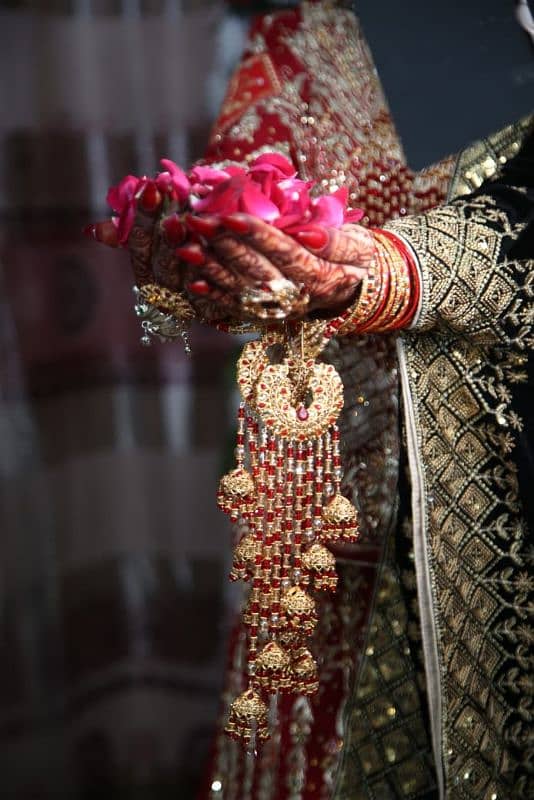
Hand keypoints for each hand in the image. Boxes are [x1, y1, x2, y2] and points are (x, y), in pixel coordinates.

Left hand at [178, 213, 374, 320]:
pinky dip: (215, 295)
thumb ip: (336, 241)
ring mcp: (279, 308)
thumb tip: (308, 232)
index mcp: (321, 278)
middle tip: (197, 220)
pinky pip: (238, 306)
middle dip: (224, 245)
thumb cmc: (357, 258)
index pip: (285, 253)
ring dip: (211, 269)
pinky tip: (193, 281)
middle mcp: (296, 298)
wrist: (356, 288)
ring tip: (185, 246)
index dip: (257, 235)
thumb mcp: (360, 246)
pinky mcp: (266, 313)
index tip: (230, 214)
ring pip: (242, 288)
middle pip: (256, 270)